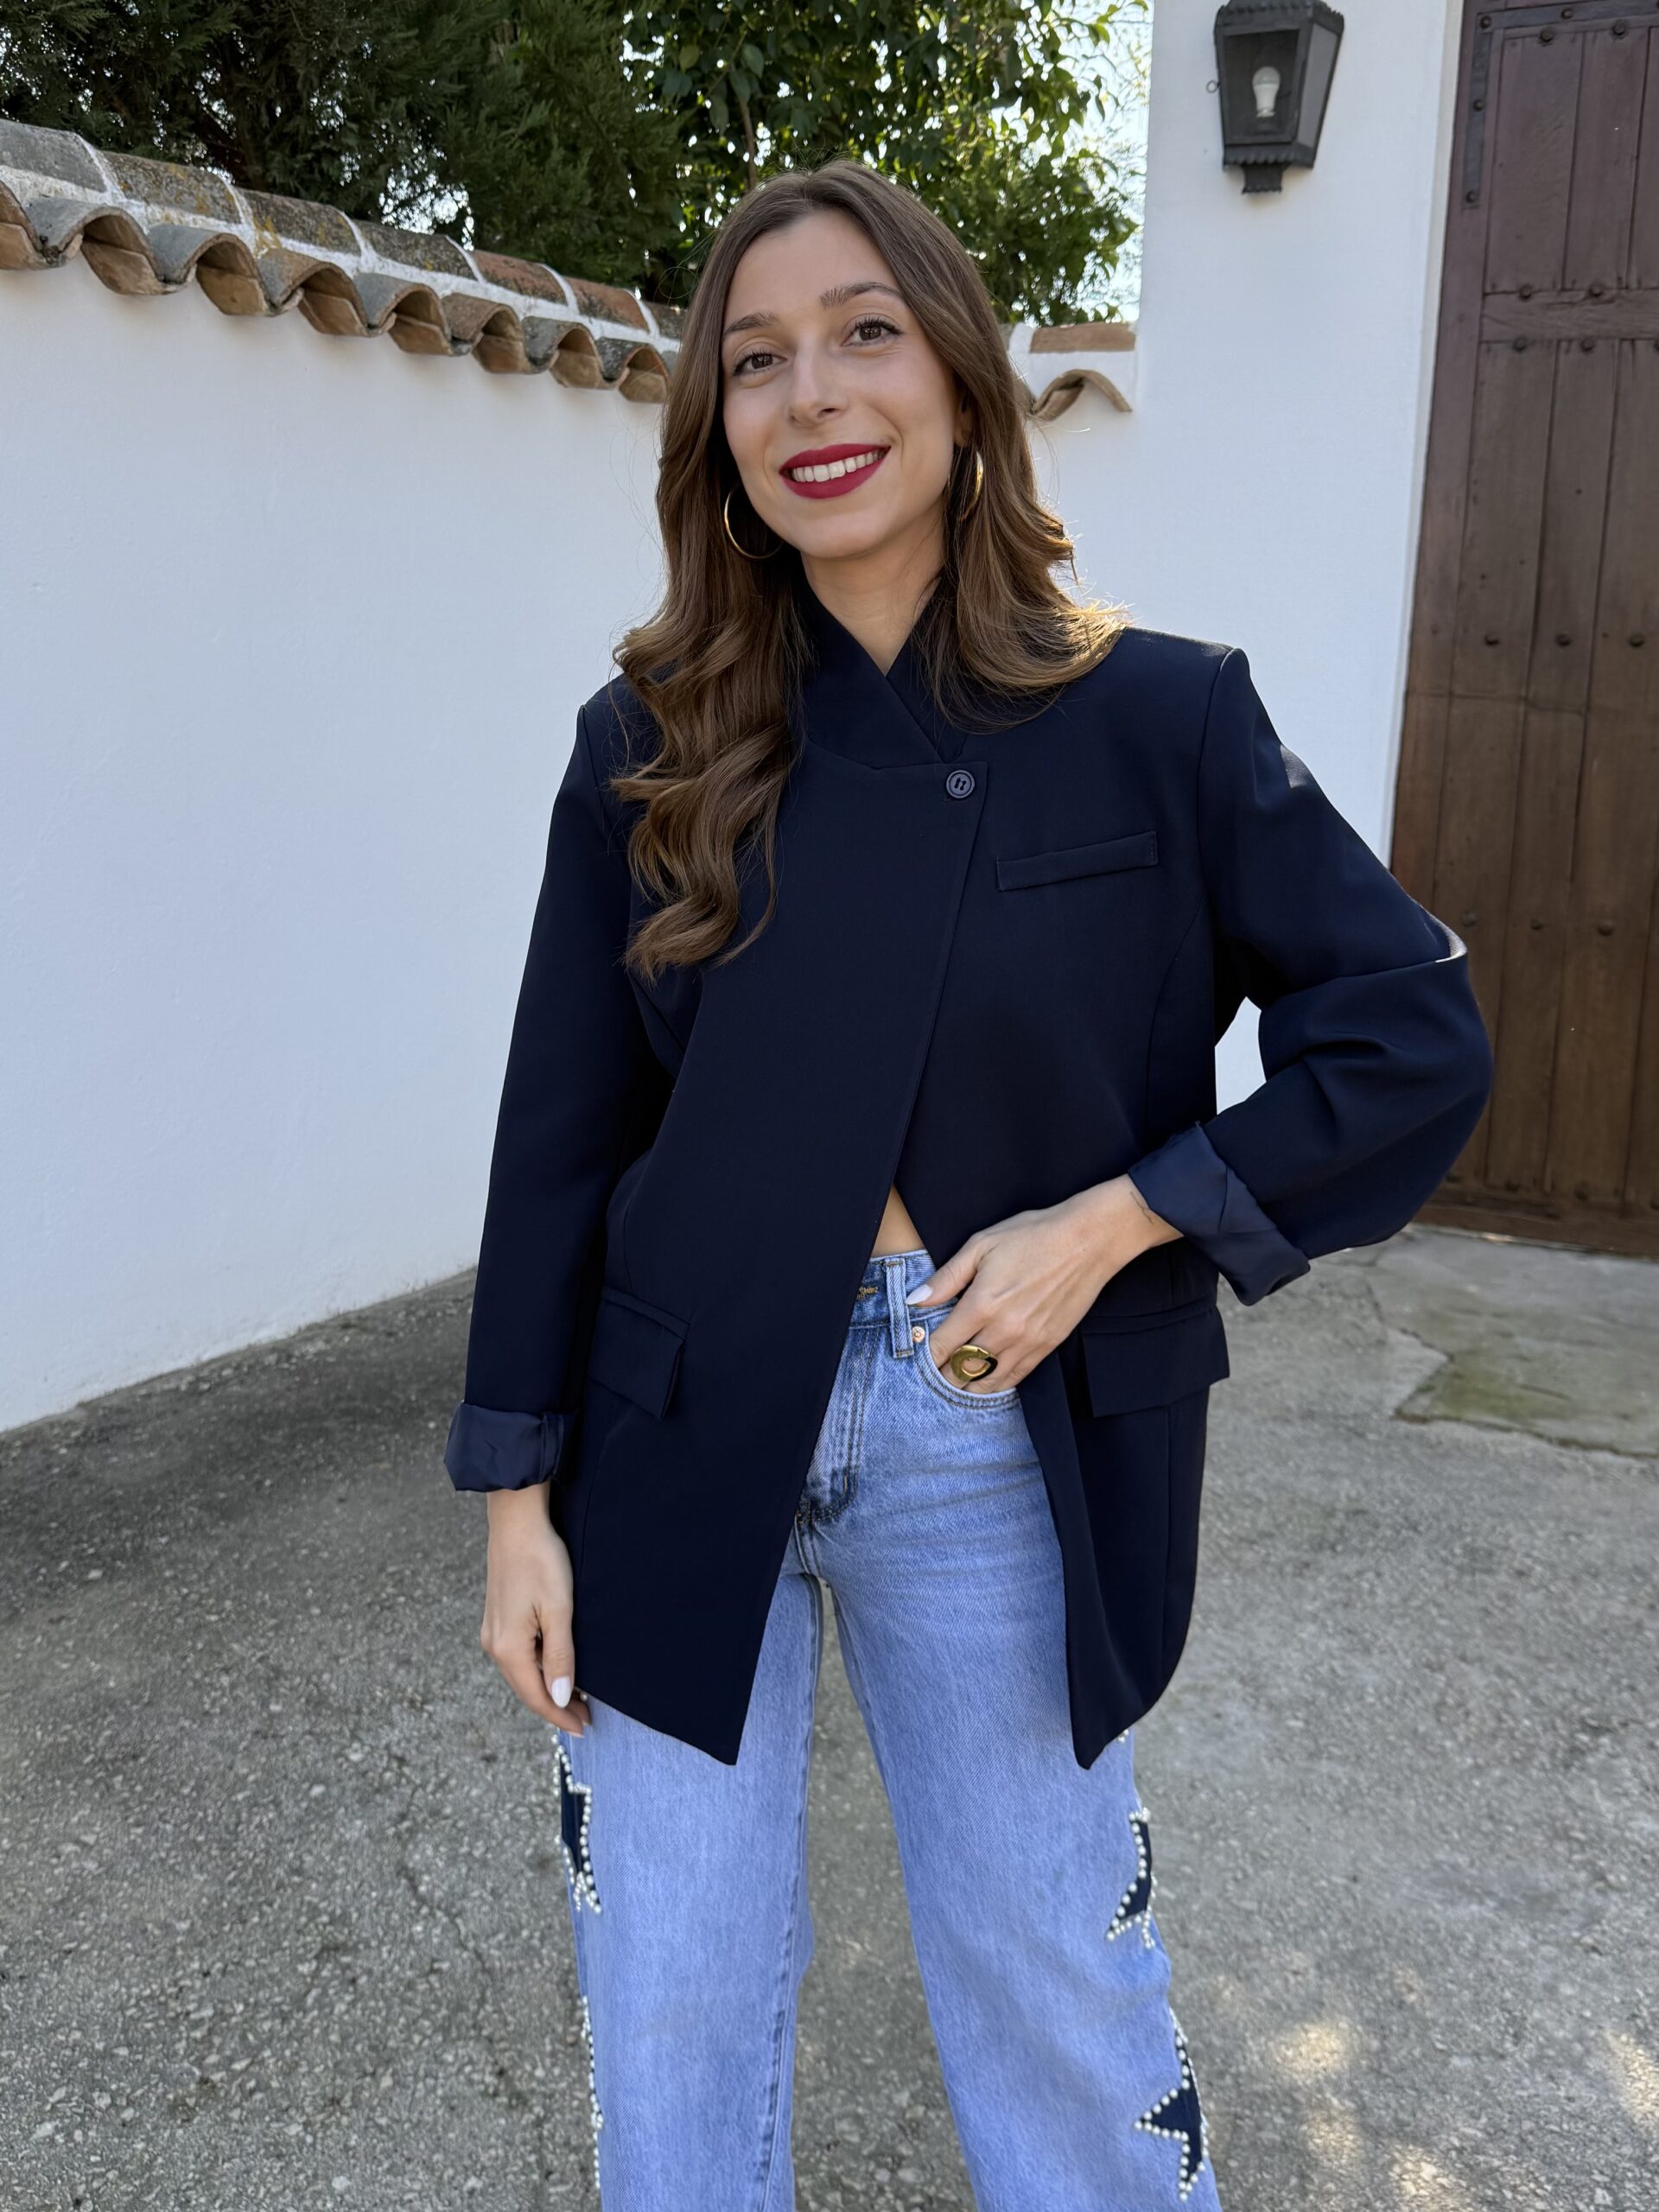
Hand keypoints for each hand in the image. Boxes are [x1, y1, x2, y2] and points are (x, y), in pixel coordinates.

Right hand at [480, 1483, 591, 1733]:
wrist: (517, 1521)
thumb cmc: (540, 1561)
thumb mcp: (558, 1610)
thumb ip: (559, 1657)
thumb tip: (558, 1698)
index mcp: (508, 1648)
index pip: (536, 1697)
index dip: (559, 1715)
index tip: (584, 1728)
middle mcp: (494, 1645)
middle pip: (526, 1688)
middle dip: (555, 1705)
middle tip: (586, 1717)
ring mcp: (493, 1631)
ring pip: (522, 1673)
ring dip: (547, 1687)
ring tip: (575, 1697)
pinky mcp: (498, 1617)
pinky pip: (518, 1656)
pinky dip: (538, 1668)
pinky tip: (554, 1667)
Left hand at [909, 1176, 1180, 1392]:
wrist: (1088, 1241)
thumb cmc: (1033, 1235)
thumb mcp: (981, 1245)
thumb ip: (946, 1278)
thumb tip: (915, 1301)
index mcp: (981, 1304)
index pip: (941, 1346)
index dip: (924, 1355)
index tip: (915, 1356)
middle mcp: (1003, 1330)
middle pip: (961, 1369)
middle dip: (942, 1374)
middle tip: (931, 1372)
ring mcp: (1027, 1342)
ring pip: (987, 1380)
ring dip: (966, 1384)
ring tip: (953, 1383)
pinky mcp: (1047, 1346)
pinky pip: (1015, 1377)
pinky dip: (995, 1383)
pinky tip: (984, 1382)